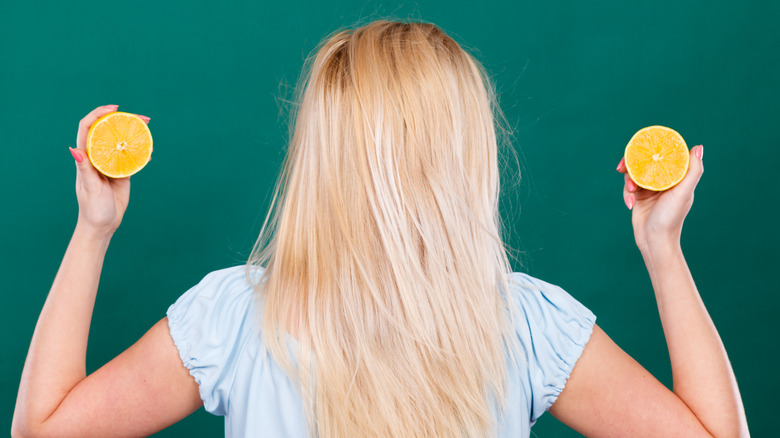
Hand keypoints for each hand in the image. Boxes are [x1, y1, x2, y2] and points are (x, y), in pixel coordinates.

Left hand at [70, 105, 149, 237]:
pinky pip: (131, 158)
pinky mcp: (122, 173)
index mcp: (86, 158)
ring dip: (134, 134)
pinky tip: (149, 152)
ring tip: (148, 129)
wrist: (103, 225)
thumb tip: (75, 149)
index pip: (88, 128)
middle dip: (123, 121)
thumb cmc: (92, 208)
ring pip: (121, 143)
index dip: (98, 114)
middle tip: (142, 118)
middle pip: (108, 131)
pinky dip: (141, 153)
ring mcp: (110, 164)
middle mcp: (97, 157)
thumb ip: (85, 169)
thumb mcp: (90, 188)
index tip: (115, 109)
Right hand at [616, 145, 703, 252]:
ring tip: (631, 191)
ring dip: (629, 180)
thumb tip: (699, 147)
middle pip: (646, 162)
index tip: (642, 148)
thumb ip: (693, 171)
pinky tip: (630, 203)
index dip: (655, 148)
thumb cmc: (671, 218)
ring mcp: (651, 188)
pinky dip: (627, 193)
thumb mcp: (683, 193)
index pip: (666, 156)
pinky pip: (629, 187)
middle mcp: (664, 181)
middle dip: (632, 163)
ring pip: (635, 173)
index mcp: (677, 177)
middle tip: (622, 166)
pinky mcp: (639, 197)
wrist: (654, 241)